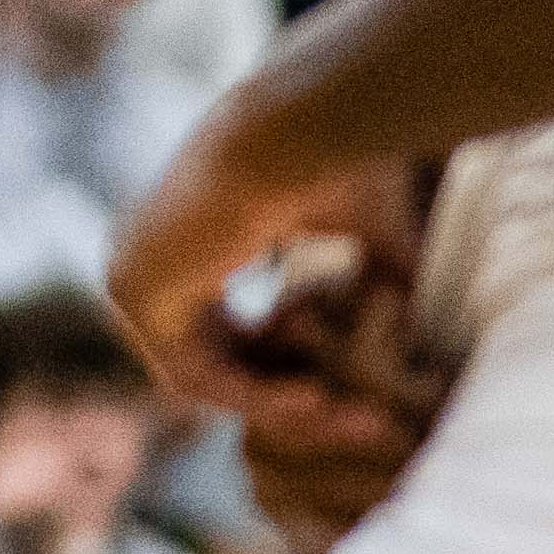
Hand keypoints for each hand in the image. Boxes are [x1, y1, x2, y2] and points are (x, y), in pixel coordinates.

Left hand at [108, 123, 445, 496]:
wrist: (298, 132)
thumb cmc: (339, 163)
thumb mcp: (369, 234)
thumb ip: (382, 277)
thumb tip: (422, 322)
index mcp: (189, 240)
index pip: (231, 339)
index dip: (297, 376)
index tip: (361, 399)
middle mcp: (150, 261)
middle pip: (218, 366)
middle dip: (295, 404)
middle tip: (365, 422)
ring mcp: (132, 275)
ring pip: (206, 380)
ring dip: (284, 407)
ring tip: (352, 413)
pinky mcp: (134, 292)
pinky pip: (193, 377)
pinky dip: (255, 395)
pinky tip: (316, 396)